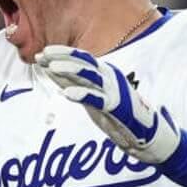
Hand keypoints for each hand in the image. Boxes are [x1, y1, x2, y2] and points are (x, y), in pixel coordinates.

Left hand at [35, 45, 179, 164]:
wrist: (144, 133)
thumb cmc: (117, 114)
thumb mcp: (91, 95)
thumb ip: (73, 83)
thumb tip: (51, 71)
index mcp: (105, 72)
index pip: (81, 58)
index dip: (62, 54)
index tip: (42, 53)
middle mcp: (110, 77)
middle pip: (84, 62)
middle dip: (62, 58)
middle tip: (42, 56)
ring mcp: (114, 90)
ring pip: (90, 76)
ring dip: (70, 70)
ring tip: (51, 67)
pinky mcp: (117, 107)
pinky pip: (97, 99)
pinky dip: (82, 94)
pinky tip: (66, 93)